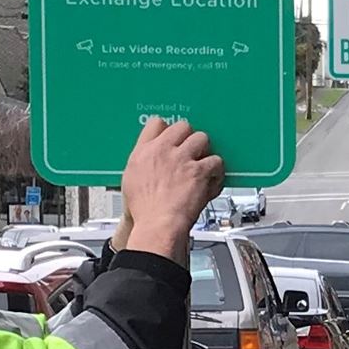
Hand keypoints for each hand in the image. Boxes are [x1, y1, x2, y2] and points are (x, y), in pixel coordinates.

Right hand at [119, 116, 223, 261]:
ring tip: (203, 165)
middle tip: (192, 152)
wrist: (158, 225)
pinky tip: (212, 180)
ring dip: (205, 151)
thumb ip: (143, 164)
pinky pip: (216, 161)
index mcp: (144, 152)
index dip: (168, 129)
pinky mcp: (200, 171)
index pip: (156, 124)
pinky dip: (217, 172)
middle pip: (183, 126)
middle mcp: (164, 151)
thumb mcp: (131, 181)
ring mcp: (183, 159)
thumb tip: (150, 162)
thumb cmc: (145, 211)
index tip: (173, 137)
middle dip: (189, 138)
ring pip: (202, 138)